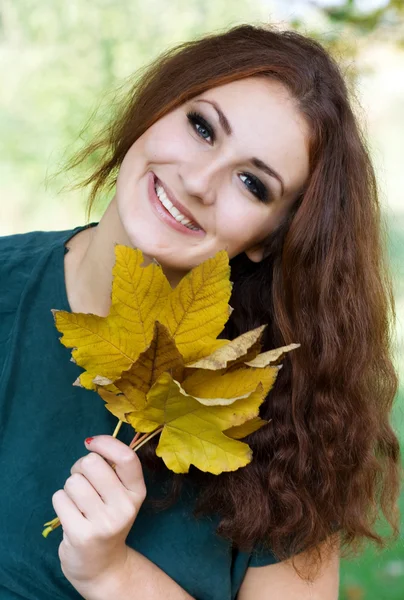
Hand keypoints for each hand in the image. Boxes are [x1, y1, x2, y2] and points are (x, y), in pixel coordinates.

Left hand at [52, 435, 146, 597]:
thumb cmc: (107, 517)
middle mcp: (125, 507)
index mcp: (137, 492)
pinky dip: (61, 502)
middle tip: (84, 481)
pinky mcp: (82, 535)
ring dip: (70, 487)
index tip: (91, 443)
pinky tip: (71, 514)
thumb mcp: (120, 494)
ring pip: (73, 481)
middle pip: (92, 463)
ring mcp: (104, 523)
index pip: (126, 457)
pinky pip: (59, 498)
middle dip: (81, 467)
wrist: (102, 564)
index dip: (105, 443)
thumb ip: (113, 468)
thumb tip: (91, 442)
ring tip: (78, 501)